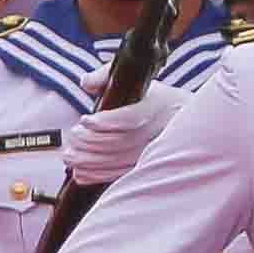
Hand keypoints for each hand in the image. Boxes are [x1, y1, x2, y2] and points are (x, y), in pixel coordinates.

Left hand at [61, 82, 186, 190]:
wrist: (184, 118)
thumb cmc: (156, 98)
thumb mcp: (137, 79)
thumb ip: (106, 76)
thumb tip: (86, 83)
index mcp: (156, 106)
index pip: (131, 118)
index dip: (106, 121)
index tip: (85, 119)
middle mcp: (157, 131)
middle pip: (120, 142)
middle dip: (90, 141)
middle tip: (73, 135)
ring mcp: (152, 152)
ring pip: (118, 161)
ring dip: (89, 160)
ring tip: (69, 154)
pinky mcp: (144, 166)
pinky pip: (119, 175)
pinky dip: (97, 176)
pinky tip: (80, 172)